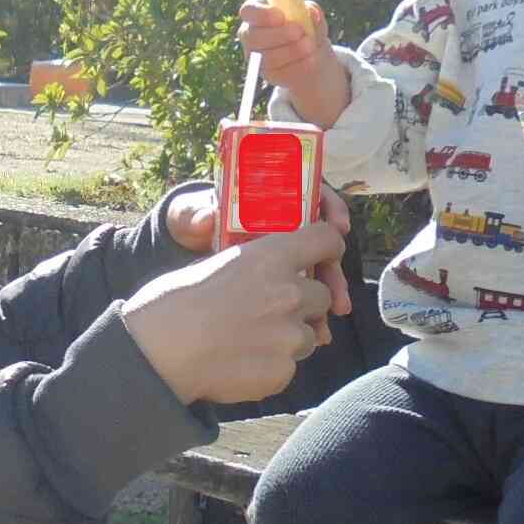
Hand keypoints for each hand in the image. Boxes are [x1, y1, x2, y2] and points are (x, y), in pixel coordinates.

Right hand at [124, 219, 353, 404]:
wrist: (158, 354)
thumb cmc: (172, 305)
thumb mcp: (214, 265)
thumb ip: (254, 268)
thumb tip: (271, 276)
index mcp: (270, 257)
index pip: (326, 239)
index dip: (327, 247)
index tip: (322, 256)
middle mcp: (289, 293)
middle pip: (324, 295)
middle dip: (305, 303)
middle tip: (271, 311)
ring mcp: (289, 335)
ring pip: (310, 335)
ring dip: (289, 338)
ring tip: (249, 341)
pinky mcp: (282, 371)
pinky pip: (289, 367)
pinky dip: (272, 366)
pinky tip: (240, 363)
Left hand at [166, 182, 354, 316]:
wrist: (185, 256)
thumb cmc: (193, 226)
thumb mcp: (190, 217)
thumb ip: (193, 216)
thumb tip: (204, 219)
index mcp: (272, 200)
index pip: (314, 194)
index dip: (332, 208)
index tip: (338, 226)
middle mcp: (288, 226)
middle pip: (324, 242)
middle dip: (335, 263)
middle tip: (339, 281)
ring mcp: (288, 257)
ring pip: (320, 272)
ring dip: (331, 291)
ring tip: (337, 310)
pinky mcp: (284, 283)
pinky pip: (306, 296)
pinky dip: (316, 312)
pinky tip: (319, 329)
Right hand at [236, 0, 347, 127]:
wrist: (312, 54)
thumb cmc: (307, 27)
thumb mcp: (312, 17)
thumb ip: (310, 12)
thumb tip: (310, 9)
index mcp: (259, 14)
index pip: (248, 10)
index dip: (261, 13)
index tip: (281, 15)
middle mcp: (252, 36)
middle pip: (251, 37)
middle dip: (278, 35)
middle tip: (301, 33)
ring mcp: (258, 57)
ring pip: (264, 56)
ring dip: (289, 51)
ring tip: (310, 46)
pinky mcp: (268, 75)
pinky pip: (277, 72)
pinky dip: (295, 66)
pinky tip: (309, 60)